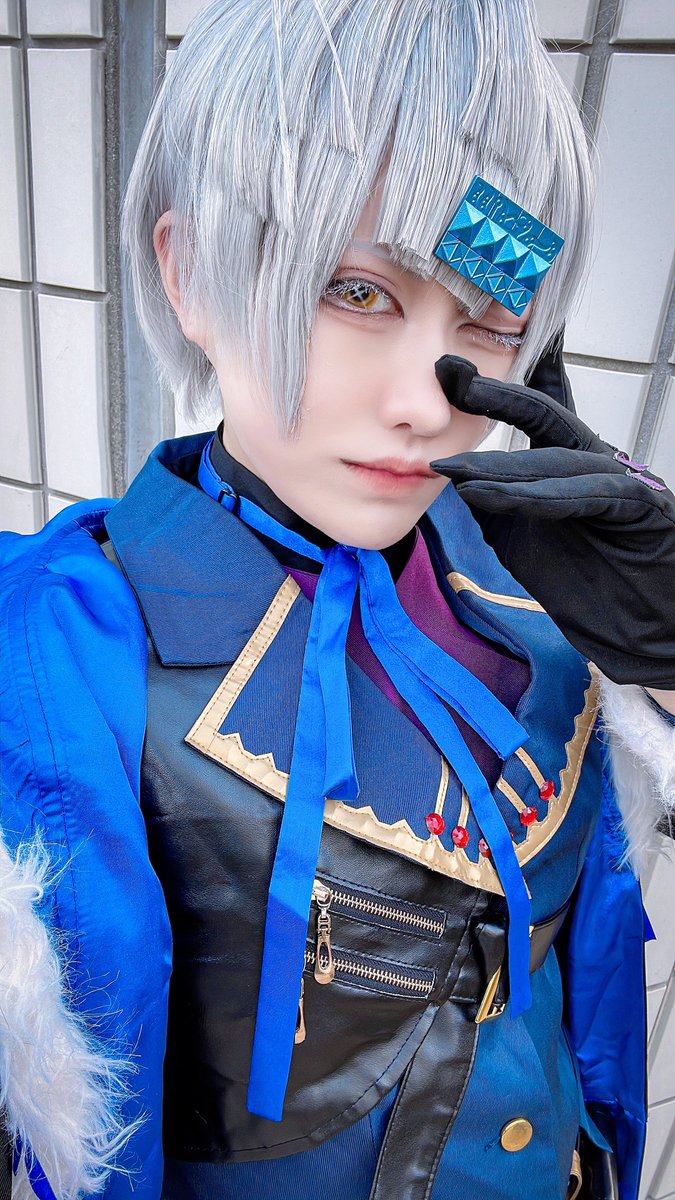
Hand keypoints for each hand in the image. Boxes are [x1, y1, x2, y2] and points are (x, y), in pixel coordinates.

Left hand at [431, 355, 674, 688]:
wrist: (640, 634)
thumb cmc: (590, 587)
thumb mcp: (522, 538)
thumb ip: (494, 502)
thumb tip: (457, 475)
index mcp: (573, 463)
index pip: (544, 407)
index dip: (512, 370)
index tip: (472, 348)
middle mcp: (599, 461)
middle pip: (548, 413)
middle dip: (498, 394)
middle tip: (452, 376)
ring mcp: (624, 481)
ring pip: (559, 456)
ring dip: (501, 464)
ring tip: (452, 469)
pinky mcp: (642, 509)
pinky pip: (585, 495)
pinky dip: (536, 496)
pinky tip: (492, 498)